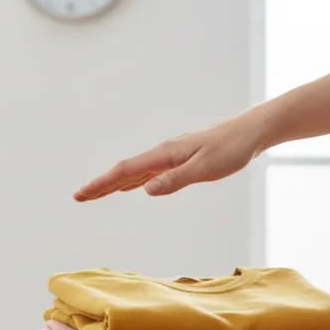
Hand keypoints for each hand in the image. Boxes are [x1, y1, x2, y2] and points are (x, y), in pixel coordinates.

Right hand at [73, 115, 268, 200]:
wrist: (250, 132)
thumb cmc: (231, 149)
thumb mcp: (204, 169)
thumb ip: (174, 180)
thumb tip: (146, 191)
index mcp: (165, 154)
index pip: (125, 171)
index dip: (101, 184)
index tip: (81, 195)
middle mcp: (162, 153)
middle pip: (124, 171)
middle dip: (100, 184)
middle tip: (79, 197)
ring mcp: (169, 156)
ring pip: (134, 172)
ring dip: (113, 184)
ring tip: (96, 194)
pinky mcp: (178, 160)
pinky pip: (148, 172)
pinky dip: (133, 181)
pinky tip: (128, 187)